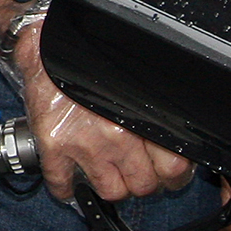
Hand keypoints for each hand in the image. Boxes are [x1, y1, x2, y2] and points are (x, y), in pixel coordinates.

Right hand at [14, 15, 191, 202]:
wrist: (48, 39)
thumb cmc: (93, 55)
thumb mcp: (138, 76)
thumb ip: (158, 106)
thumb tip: (182, 129)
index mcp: (145, 115)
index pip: (174, 168)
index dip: (173, 175)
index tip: (166, 172)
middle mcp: (118, 133)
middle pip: (143, 185)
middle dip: (142, 181)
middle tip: (136, 170)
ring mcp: (84, 143)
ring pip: (111, 191)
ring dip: (110, 186)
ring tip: (107, 173)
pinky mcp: (54, 145)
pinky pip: (63, 184)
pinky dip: (66, 188)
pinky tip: (70, 181)